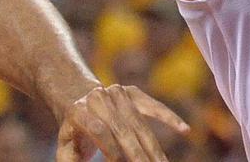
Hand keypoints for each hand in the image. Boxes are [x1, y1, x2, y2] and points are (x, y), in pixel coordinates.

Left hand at [55, 84, 189, 161]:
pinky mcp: (134, 93)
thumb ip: (70, 158)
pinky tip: (184, 130)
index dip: (112, 147)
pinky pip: (154, 106)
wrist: (77, 96)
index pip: (100, 130)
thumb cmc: (72, 131)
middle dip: (138, 152)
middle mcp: (100, 99)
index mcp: (79, 111)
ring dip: (154, 146)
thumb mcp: (64, 146)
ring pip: (140, 123)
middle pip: (123, 129)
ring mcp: (118, 94)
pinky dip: (170, 118)